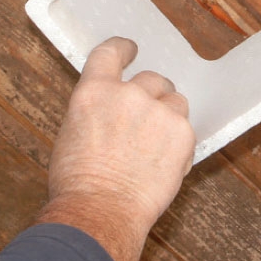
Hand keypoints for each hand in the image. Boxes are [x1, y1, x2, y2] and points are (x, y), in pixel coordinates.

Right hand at [38, 37, 195, 260]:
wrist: (99, 213)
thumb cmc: (78, 183)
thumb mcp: (73, 133)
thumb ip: (98, 110)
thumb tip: (113, 108)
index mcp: (93, 91)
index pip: (110, 53)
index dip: (123, 48)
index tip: (132, 49)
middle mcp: (127, 94)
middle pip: (151, 79)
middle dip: (152, 96)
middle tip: (147, 120)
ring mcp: (157, 112)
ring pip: (175, 101)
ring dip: (168, 116)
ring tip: (156, 146)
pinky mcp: (182, 133)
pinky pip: (187, 129)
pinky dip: (179, 144)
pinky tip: (163, 166)